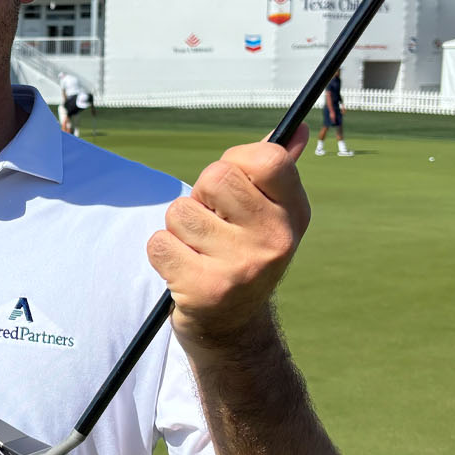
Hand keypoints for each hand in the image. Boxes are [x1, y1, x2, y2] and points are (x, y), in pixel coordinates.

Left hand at [147, 125, 311, 346]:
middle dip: (201, 196)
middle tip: (212, 224)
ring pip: (180, 211)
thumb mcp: (268, 215)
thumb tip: (296, 128)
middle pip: (215, 177)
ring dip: (179, 229)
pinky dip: (163, 253)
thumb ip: (274, 171)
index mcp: (293, 214)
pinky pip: (159, 243)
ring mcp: (242, 267)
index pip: (267, 158)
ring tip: (199, 250)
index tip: (233, 183)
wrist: (231, 327)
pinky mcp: (205, 290)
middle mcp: (275, 240)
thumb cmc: (242, 253)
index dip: (237, 160)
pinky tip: (184, 270)